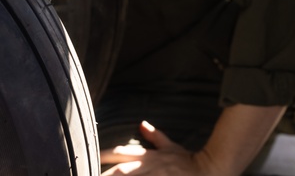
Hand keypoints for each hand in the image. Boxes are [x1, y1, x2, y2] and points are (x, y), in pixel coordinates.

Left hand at [100, 121, 221, 175]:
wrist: (208, 170)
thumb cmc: (188, 161)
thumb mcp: (170, 147)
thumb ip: (155, 137)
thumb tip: (142, 124)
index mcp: (148, 155)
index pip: (121, 152)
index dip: (104, 154)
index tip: (89, 158)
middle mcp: (148, 166)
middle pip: (120, 170)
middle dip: (105, 173)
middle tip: (87, 173)